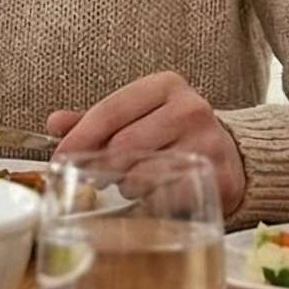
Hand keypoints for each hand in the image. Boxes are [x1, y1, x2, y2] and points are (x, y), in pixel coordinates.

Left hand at [46, 72, 246, 217]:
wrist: (232, 158)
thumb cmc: (174, 136)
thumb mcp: (138, 118)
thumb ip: (96, 121)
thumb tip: (55, 123)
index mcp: (165, 86)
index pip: (110, 110)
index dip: (79, 137)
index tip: (59, 159)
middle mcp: (190, 109)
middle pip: (122, 146)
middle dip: (102, 167)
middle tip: (97, 179)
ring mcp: (207, 143)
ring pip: (141, 174)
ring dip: (126, 186)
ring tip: (133, 184)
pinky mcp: (218, 178)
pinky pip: (165, 197)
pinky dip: (150, 202)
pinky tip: (153, 197)